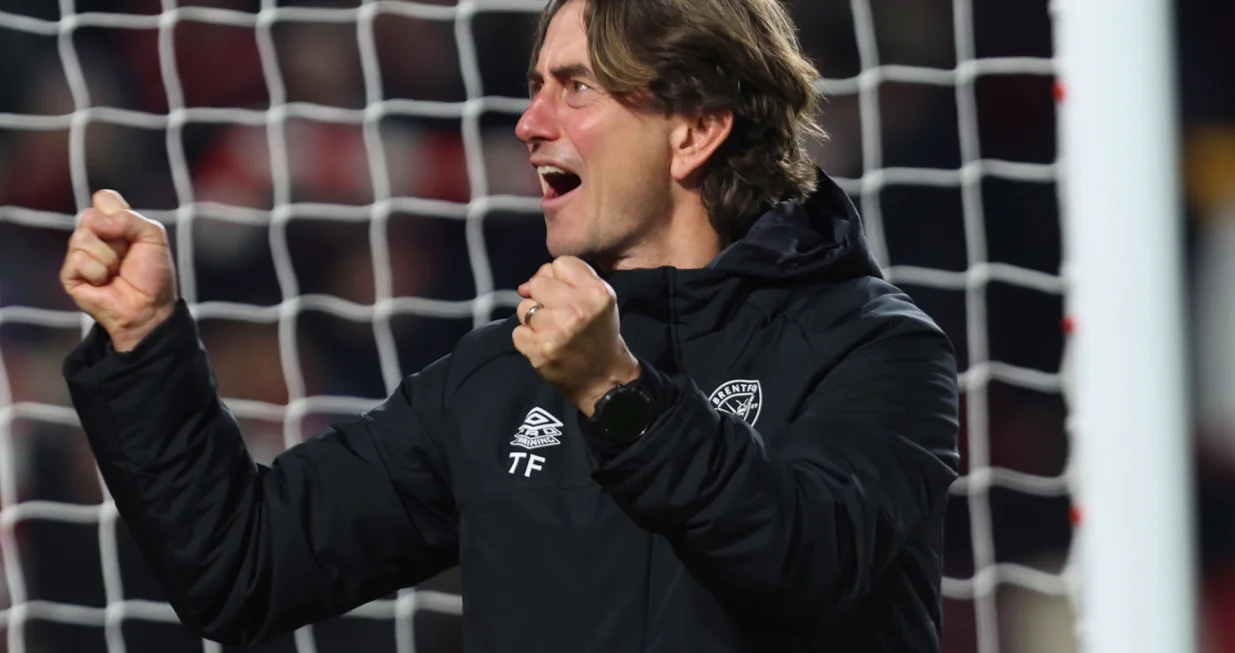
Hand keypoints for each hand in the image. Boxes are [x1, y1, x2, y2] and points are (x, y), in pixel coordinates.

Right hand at [60, 190, 178, 351]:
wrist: (149, 308)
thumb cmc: (153, 274)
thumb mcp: (154, 236)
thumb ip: (130, 219)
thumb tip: (99, 222)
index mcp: (112, 222)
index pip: (103, 198)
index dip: (118, 212)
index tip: (132, 232)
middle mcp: (93, 235)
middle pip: (89, 216)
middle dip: (115, 237)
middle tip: (126, 256)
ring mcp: (79, 254)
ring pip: (82, 237)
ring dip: (108, 257)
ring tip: (116, 272)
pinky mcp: (69, 273)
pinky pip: (78, 259)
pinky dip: (98, 272)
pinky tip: (104, 282)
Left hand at [513, 257, 639, 415]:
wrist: (603, 377)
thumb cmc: (599, 333)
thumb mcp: (598, 299)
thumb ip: (567, 281)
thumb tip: (524, 285)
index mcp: (596, 293)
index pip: (559, 263)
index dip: (558, 278)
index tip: (564, 294)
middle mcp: (577, 309)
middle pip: (538, 282)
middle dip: (542, 297)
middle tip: (557, 315)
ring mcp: (556, 330)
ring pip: (524, 307)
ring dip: (533, 319)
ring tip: (551, 331)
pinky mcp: (540, 350)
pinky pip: (517, 332)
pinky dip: (527, 339)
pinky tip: (544, 345)